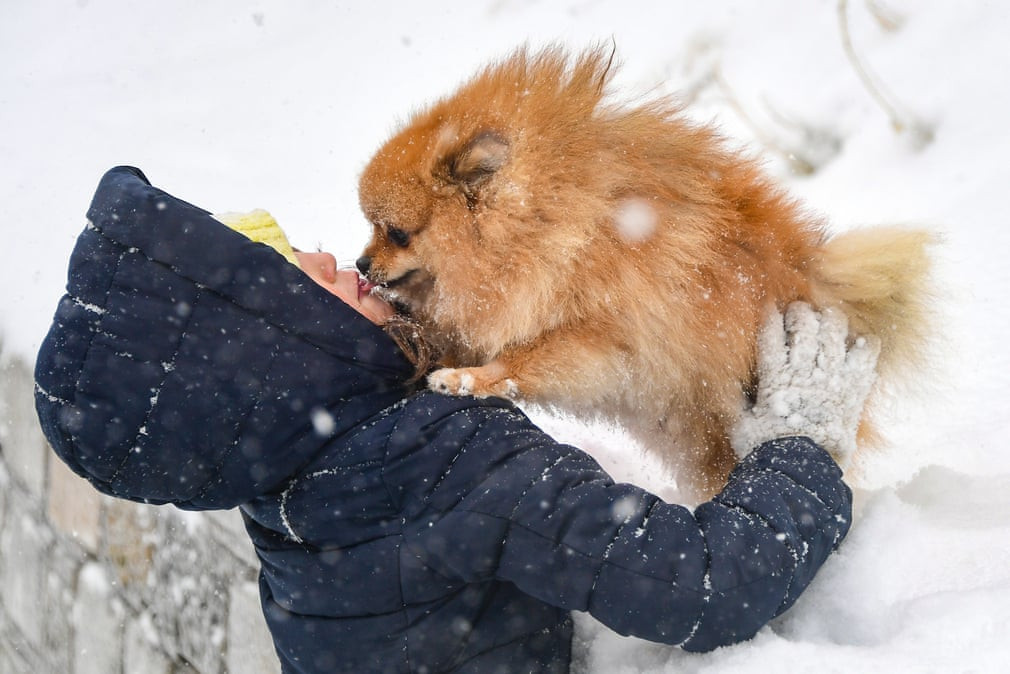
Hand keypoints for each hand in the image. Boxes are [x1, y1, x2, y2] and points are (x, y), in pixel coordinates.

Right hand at [730, 302, 880, 467]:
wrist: (802, 473)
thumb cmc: (765, 450)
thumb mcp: (741, 424)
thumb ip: (740, 400)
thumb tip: (731, 386)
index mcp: (774, 377)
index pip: (771, 334)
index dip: (770, 316)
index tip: (769, 305)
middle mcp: (804, 372)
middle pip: (804, 326)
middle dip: (800, 312)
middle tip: (798, 310)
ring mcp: (831, 380)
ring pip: (835, 334)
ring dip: (831, 320)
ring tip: (828, 316)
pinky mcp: (853, 391)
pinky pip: (865, 359)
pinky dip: (865, 345)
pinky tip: (861, 339)